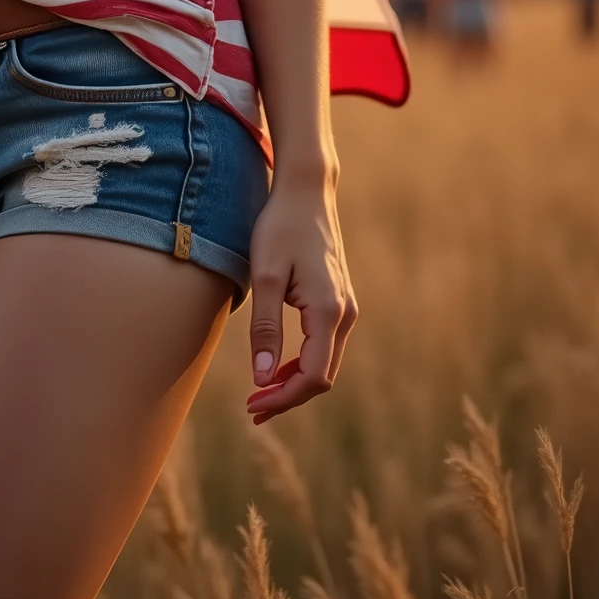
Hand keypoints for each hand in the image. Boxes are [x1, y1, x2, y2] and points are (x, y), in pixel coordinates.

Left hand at [244, 169, 355, 421]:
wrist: (306, 191)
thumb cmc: (280, 227)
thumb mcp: (264, 275)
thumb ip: (265, 328)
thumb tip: (263, 378)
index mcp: (328, 311)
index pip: (312, 376)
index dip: (283, 398)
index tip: (252, 405)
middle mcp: (345, 313)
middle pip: (322, 376)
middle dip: (288, 396)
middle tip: (252, 407)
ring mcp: (346, 307)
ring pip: (325, 362)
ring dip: (294, 382)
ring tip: (260, 392)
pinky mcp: (339, 300)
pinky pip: (325, 345)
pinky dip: (303, 362)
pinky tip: (278, 365)